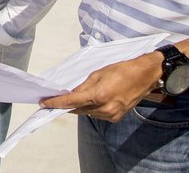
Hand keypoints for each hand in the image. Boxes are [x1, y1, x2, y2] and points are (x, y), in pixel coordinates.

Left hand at [38, 53, 161, 121]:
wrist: (144, 76)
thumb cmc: (121, 70)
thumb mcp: (98, 74)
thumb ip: (83, 86)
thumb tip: (71, 93)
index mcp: (98, 95)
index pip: (71, 101)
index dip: (56, 103)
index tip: (44, 103)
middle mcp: (104, 108)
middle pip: (78, 109)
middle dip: (67, 105)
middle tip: (55, 100)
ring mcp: (111, 115)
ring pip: (87, 113)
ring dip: (80, 107)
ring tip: (76, 97)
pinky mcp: (116, 118)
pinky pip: (97, 115)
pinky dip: (92, 109)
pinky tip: (92, 101)